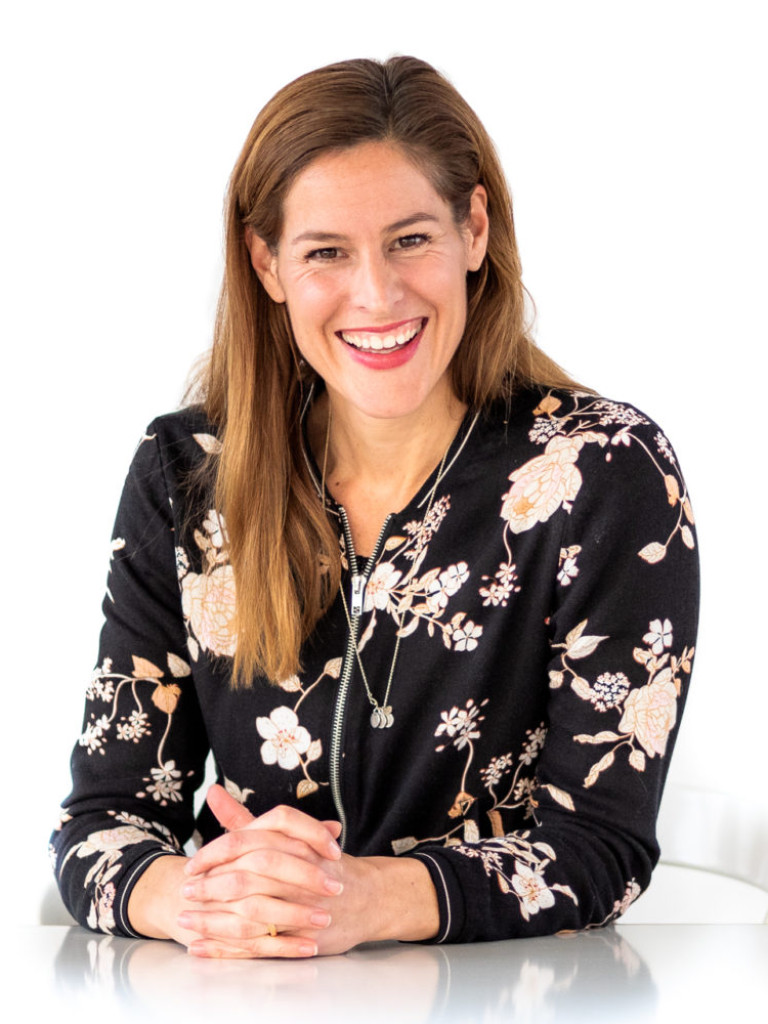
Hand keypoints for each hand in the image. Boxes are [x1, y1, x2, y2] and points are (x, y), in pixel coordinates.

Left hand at [179, 785, 439, 957]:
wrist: (370, 897)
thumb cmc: (323, 863)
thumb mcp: (286, 835)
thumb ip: (245, 819)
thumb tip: (213, 792)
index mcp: (293, 841)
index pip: (246, 842)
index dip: (215, 854)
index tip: (193, 865)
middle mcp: (300, 870)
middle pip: (246, 876)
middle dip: (211, 886)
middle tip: (186, 892)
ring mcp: (304, 904)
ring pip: (251, 912)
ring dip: (213, 919)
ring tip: (186, 921)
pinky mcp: (305, 935)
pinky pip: (261, 944)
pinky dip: (228, 948)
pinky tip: (204, 947)